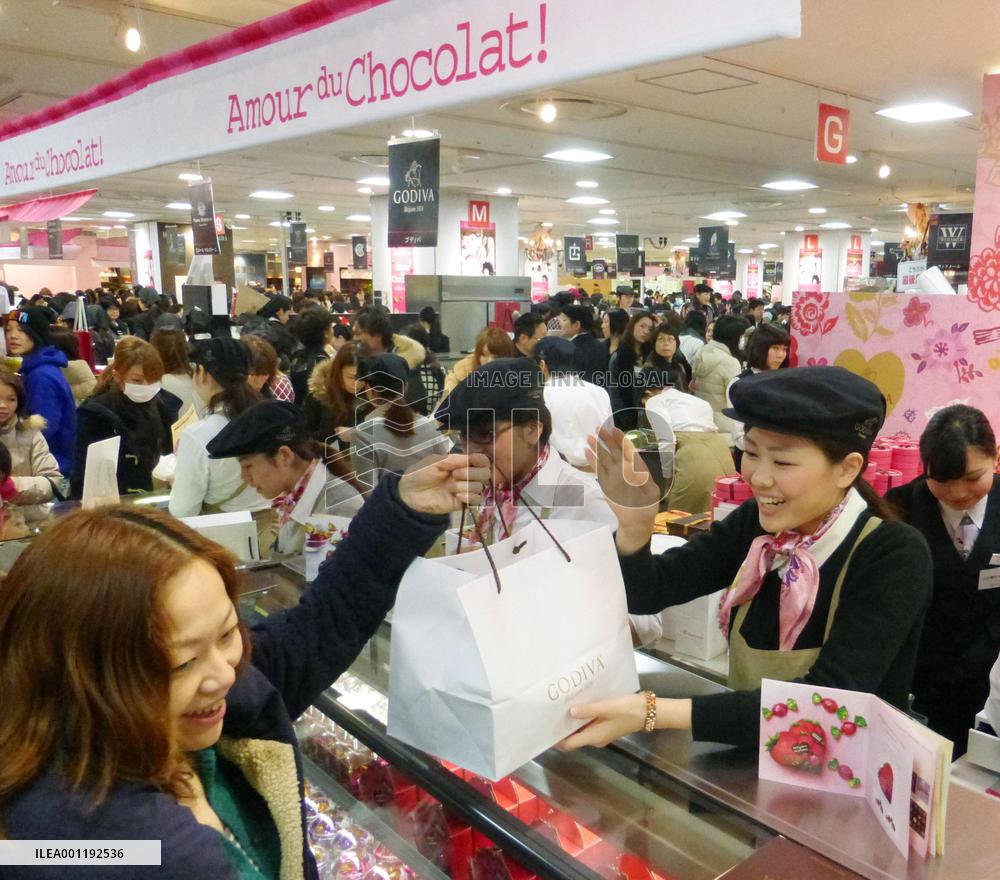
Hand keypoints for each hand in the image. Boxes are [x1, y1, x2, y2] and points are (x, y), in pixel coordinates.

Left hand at [399, 453, 490, 514]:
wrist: (410, 493)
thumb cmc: (420, 473)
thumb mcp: (435, 461)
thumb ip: (454, 459)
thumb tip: (471, 458)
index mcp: (460, 463)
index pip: (481, 460)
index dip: (481, 460)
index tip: (474, 460)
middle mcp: (466, 476)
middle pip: (485, 473)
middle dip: (472, 473)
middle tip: (455, 474)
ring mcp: (465, 490)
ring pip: (480, 486)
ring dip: (466, 485)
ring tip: (450, 487)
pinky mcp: (462, 503)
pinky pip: (476, 500)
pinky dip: (469, 496)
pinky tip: (457, 496)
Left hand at [558, 695, 691, 749]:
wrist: (650, 712)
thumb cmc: (628, 710)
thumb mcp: (607, 707)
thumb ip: (588, 711)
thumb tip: (569, 713)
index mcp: (594, 736)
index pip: (569, 744)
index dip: (556, 739)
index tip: (545, 729)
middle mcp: (596, 738)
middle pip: (573, 737)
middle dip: (562, 728)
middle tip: (550, 713)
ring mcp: (602, 733)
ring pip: (581, 730)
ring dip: (572, 722)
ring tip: (561, 706)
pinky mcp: (607, 726)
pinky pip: (589, 725)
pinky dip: (582, 718)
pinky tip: (579, 705)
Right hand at [586, 426, 658, 553]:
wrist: (637, 520)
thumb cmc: (647, 504)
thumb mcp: (651, 490)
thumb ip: (643, 476)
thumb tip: (634, 464)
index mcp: (635, 468)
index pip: (627, 450)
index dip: (620, 440)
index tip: (614, 430)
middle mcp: (623, 469)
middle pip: (613, 451)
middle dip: (606, 439)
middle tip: (599, 428)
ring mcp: (612, 476)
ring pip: (604, 458)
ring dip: (597, 447)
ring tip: (589, 436)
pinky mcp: (605, 484)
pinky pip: (597, 470)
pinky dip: (592, 461)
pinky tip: (587, 451)